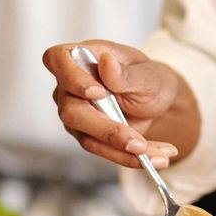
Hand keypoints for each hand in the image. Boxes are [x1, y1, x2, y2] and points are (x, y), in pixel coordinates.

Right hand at [42, 39, 193, 169]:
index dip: (71, 77)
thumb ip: (125, 73)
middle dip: (106, 129)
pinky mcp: (86, 135)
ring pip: (87, 138)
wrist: (156, 101)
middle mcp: (71, 86)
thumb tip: (106, 62)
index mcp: (82, 57)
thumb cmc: (148, 78)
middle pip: (71, 111)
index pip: (57, 59)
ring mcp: (76, 113)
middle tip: (137, 143)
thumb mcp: (146, 74)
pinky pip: (104, 151)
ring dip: (123, 150)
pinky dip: (131, 158)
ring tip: (158, 156)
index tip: (98, 91)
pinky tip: (157, 158)